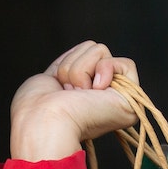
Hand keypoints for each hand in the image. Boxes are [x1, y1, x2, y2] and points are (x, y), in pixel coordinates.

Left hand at [9, 41, 140, 162]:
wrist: (43, 120)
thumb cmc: (37, 107)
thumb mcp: (50, 76)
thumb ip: (72, 63)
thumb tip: (89, 50)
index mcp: (85, 94)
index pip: (83, 54)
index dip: (68, 63)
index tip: (58, 86)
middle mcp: (103, 97)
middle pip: (93, 48)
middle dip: (74, 65)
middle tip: (69, 92)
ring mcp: (118, 98)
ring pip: (102, 51)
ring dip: (81, 70)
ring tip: (78, 95)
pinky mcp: (130, 99)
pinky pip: (124, 63)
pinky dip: (104, 70)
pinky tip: (95, 91)